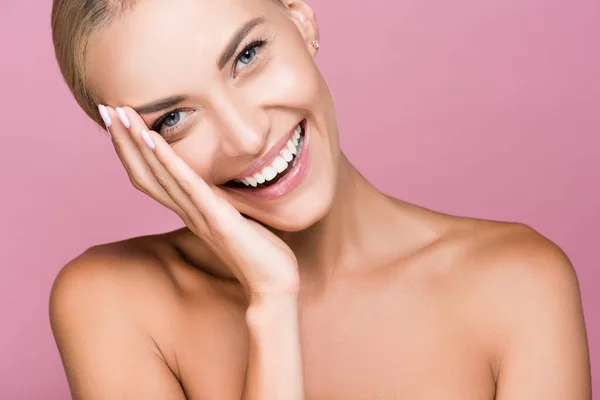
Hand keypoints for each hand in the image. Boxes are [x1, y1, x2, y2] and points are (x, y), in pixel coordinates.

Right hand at [101, 105, 299, 298]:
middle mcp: (188, 213)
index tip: (120, 121)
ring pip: (159, 176)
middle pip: (145, 174)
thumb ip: (220, 201)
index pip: (153, 178)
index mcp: (191, 212)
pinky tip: (151, 138)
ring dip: (136, 144)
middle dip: (124, 141)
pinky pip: (188, 186)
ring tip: (119, 115)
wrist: (274, 286)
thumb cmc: (259, 254)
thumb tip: (220, 183)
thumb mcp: (235, 218)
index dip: (134, 151)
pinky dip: (167, 161)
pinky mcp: (218, 220)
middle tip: (105, 109)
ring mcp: (200, 216)